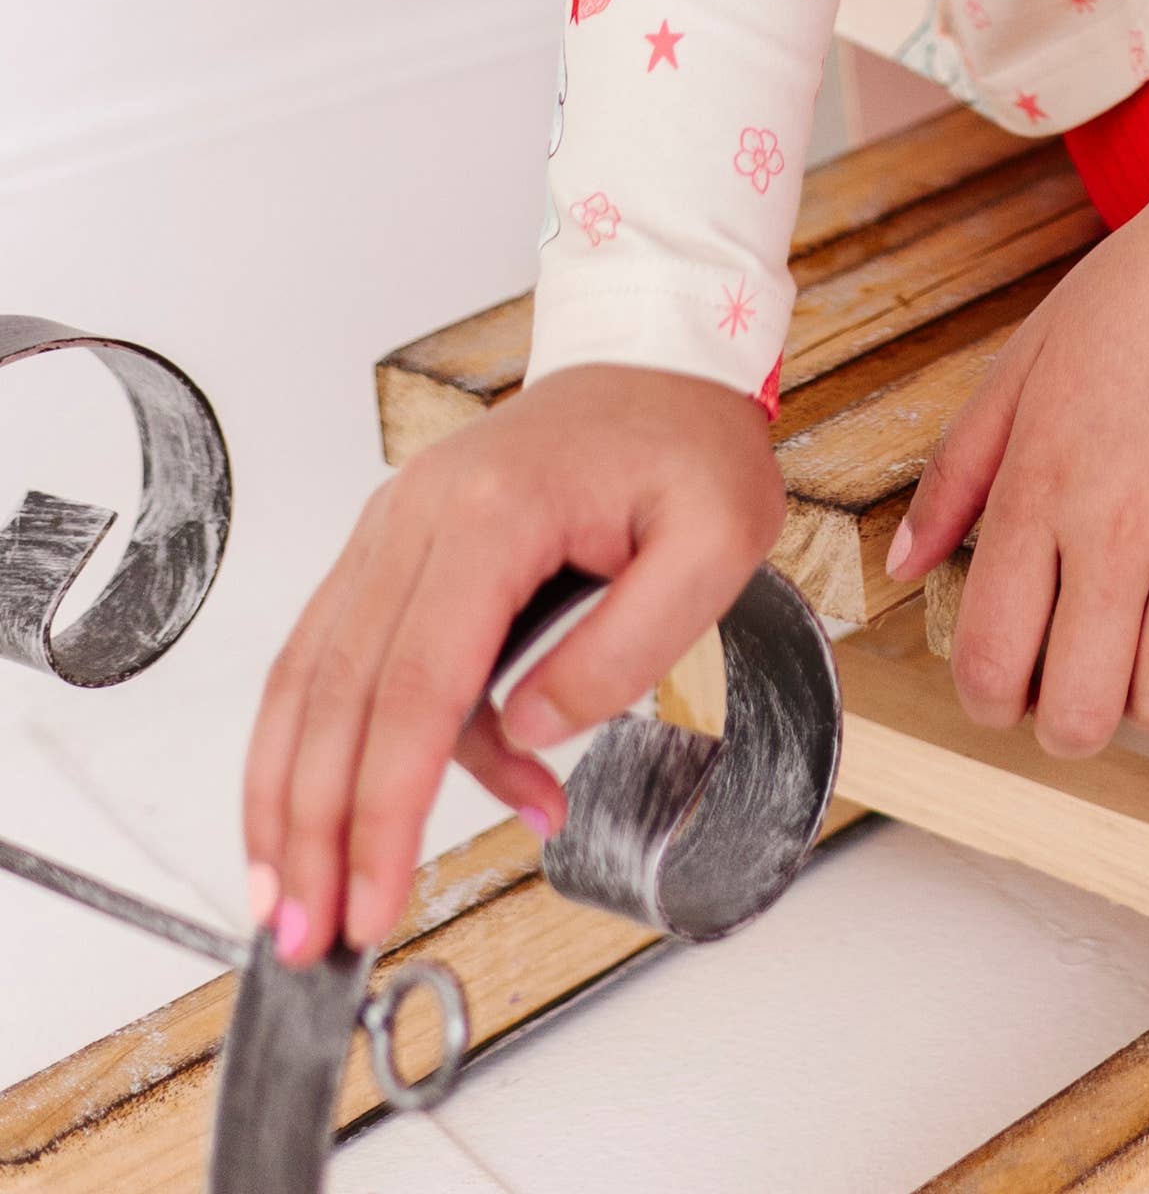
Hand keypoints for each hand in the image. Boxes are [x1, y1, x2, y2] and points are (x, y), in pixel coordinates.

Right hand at [241, 364, 781, 966]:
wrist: (657, 359)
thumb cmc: (688, 445)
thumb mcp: (714, 543)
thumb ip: (625, 646)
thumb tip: (533, 731)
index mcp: (492, 513)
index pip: (417, 689)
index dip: (384, 808)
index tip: (371, 900)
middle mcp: (415, 515)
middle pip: (340, 696)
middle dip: (315, 830)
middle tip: (309, 935)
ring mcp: (391, 526)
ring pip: (310, 677)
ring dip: (288, 795)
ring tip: (295, 897)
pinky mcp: (390, 546)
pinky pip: (330, 653)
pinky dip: (316, 741)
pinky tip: (346, 816)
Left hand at [891, 165, 1148, 760]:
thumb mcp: (1026, 360)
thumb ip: (958, 471)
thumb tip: (904, 561)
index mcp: (1039, 488)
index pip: (990, 660)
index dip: (989, 699)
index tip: (1008, 686)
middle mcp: (1115, 532)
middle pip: (1075, 712)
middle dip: (1065, 716)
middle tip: (1079, 675)